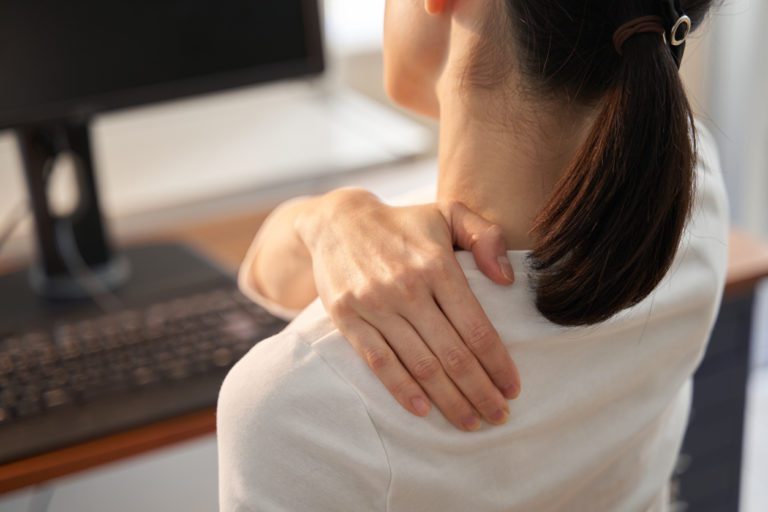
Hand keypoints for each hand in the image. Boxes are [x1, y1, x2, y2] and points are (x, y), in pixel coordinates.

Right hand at [296, 188, 520, 431]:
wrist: (337, 221)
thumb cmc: (402, 222)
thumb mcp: (448, 212)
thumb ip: (485, 236)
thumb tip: (506, 279)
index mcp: (436, 265)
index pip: (475, 326)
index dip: (498, 363)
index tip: (513, 388)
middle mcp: (407, 288)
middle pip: (452, 353)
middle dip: (480, 391)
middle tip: (500, 415)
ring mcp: (376, 305)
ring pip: (419, 364)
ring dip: (448, 399)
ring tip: (470, 421)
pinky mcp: (349, 319)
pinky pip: (379, 361)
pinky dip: (401, 389)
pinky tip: (422, 410)